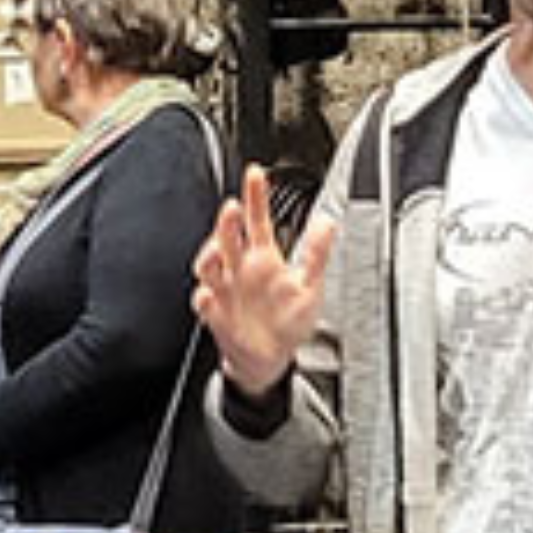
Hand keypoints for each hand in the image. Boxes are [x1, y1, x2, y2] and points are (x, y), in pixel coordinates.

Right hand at [191, 164, 336, 400]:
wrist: (269, 358)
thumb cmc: (287, 321)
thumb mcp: (310, 285)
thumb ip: (316, 253)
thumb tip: (327, 222)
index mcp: (263, 258)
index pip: (257, 220)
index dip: (256, 196)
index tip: (256, 173)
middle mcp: (240, 268)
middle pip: (228, 237)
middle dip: (227, 222)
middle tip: (232, 208)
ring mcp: (225, 289)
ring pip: (210, 266)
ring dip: (209, 255)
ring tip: (217, 249)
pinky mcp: (216, 313)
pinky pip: (206, 303)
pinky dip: (205, 299)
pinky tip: (208, 294)